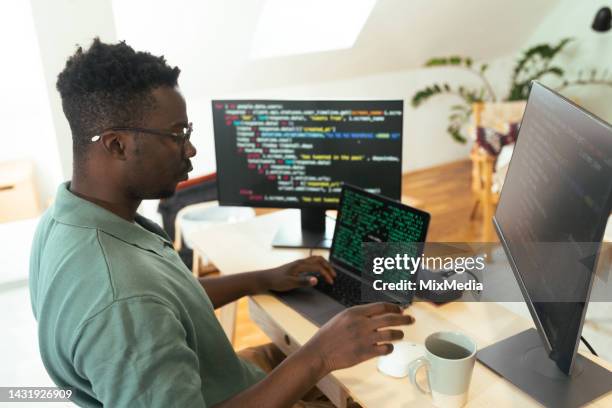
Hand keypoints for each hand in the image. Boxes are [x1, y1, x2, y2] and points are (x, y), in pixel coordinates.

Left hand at [258, 256, 335, 291]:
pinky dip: (318, 265)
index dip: (326, 274)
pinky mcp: (296, 266)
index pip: (318, 267)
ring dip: (323, 264)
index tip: (331, 281)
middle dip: (328, 266)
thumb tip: (316, 280)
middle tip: (334, 275)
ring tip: (329, 271)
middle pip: (318, 260)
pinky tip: (317, 271)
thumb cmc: (277, 281)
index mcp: (300, 265)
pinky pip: (310, 262)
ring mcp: (298, 263)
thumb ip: (304, 281)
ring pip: (314, 259)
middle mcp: (300, 262)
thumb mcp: (291, 283)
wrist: (266, 278)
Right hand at [300, 302, 414, 373]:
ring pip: (391, 334)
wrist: (319, 352)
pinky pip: (385, 349)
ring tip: (401, 334)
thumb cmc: (329, 335)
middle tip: (411, 320)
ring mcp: (364, 339)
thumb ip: (358, 315)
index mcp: (355, 312)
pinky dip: (390, 347)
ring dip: (399, 333)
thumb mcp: (342, 317)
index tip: (400, 310)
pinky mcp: (365, 353)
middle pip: (390, 318)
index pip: (381, 306)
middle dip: (404, 318)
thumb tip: (376, 314)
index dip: (394, 307)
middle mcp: (361, 323)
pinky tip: (389, 347)